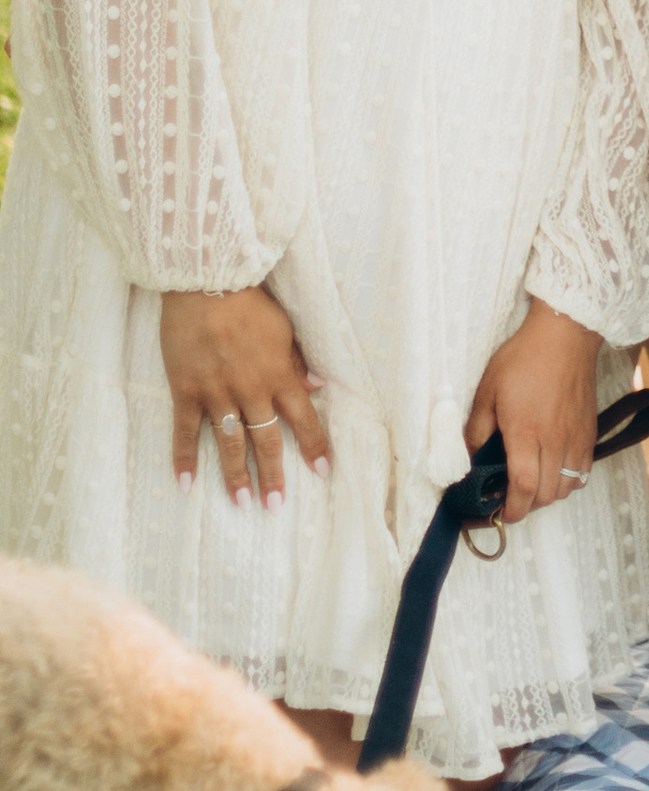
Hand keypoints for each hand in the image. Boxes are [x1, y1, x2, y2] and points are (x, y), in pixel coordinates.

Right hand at [161, 290, 329, 507]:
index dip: (314, 446)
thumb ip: (296, 362)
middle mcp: (250, 390)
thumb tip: (318, 386)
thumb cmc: (248, 302)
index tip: (323, 471)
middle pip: (266, 441)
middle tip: (275, 506)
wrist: (205, 284)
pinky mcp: (186, 391)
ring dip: (236, 476)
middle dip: (273, 475)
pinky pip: (184, 431)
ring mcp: (216, 394)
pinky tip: (185, 483)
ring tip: (241, 503)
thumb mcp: (284, 328)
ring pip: (229, 443)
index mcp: (278, 375)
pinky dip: (183, 458)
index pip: (303, 418)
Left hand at [466, 300, 604, 522]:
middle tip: (510, 499)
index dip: (512, 510)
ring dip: (549, 495)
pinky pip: (583, 470)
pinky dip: (570, 480)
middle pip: (547, 495)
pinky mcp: (589, 431)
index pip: (523, 487)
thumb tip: (469, 457)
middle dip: (527, 506)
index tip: (499, 514)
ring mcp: (576, 437)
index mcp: (525, 433)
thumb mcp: (488, 390)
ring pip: (568, 487)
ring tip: (533, 485)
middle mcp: (554, 441)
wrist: (565, 335)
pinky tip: (556, 469)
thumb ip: (477, 429)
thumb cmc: (523, 359)